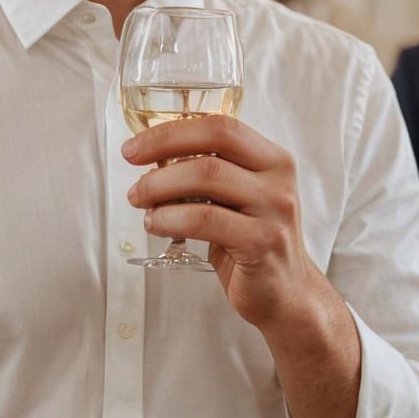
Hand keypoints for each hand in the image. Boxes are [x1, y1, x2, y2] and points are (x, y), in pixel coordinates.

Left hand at [123, 115, 325, 329]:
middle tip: (131, 165)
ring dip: (160, 187)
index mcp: (272, 158)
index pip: (221, 125)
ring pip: (206, 177)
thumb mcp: (237, 197)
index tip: (136, 144)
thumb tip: (152, 155)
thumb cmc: (252, 241)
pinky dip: (170, 218)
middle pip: (213, 145)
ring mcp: (274, 210)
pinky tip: (156, 223)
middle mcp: (278, 178)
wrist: (287, 292)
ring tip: (140, 201)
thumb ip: (209, 172)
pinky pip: (204, 220)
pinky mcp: (262, 242)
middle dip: (162, 149)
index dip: (173, 130)